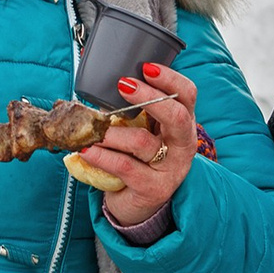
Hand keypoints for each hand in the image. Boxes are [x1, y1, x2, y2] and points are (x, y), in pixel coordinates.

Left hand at [80, 62, 198, 232]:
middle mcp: (182, 146)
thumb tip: (105, 80)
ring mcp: (170, 169)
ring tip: (93, 128)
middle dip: (149, 97)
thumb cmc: (138, 159)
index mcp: (182, 125)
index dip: (170, 79)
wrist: (138, 205)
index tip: (146, 67)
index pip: (187, 95)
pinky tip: (86, 150)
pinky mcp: (152, 189)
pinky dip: (101, 156)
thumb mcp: (143, 131)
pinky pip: (124, 167)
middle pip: (177, 116)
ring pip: (142, 142)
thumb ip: (134, 110)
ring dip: (112, 132)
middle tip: (123, 86)